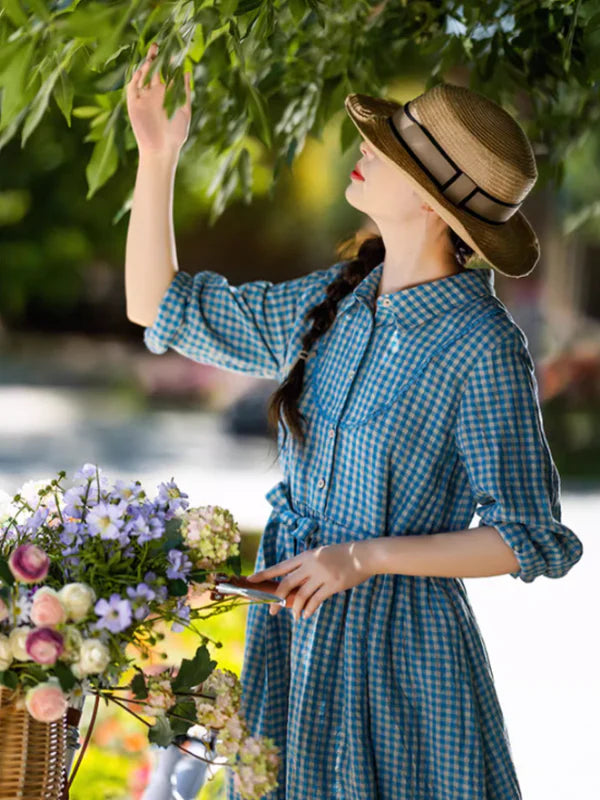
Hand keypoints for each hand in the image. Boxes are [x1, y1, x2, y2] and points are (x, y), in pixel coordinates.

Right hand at [126, 41, 191, 155]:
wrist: (161, 150)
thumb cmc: (176, 134)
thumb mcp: (184, 110)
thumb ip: (184, 91)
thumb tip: (186, 71)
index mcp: (168, 95)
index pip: (167, 74)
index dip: (168, 62)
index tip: (172, 50)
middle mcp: (155, 94)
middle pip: (154, 71)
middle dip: (155, 58)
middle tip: (157, 45)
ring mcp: (144, 98)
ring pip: (142, 76)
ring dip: (145, 65)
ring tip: (151, 55)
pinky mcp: (133, 104)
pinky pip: (133, 87)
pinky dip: (136, 78)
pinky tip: (142, 70)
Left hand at [247, 540, 372, 620]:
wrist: (363, 555)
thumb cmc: (341, 555)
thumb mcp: (320, 555)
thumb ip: (306, 567)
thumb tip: (293, 586)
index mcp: (305, 556)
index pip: (280, 567)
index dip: (264, 574)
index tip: (250, 580)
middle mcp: (310, 565)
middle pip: (286, 584)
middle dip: (276, 600)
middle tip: (271, 611)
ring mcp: (321, 575)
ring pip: (301, 595)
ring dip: (294, 608)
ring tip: (294, 617)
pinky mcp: (332, 585)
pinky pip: (316, 600)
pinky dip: (308, 609)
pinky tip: (306, 615)